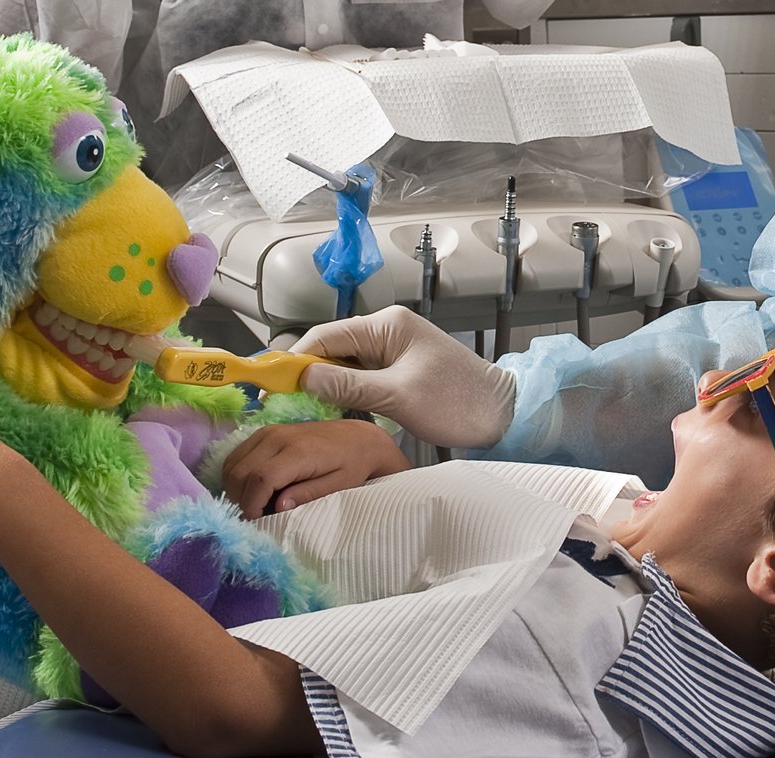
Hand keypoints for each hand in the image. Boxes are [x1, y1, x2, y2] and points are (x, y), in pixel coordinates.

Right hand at [221, 419, 409, 517]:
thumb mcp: (339, 486)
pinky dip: (237, 476)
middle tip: (255, 517)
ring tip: (255, 504)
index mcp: (299, 452)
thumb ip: (308, 495)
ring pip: (232, 464)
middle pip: (240, 472)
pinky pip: (236, 456)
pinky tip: (253, 489)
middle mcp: (278, 437)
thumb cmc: (352, 465)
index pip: (260, 479)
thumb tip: (277, 507)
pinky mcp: (263, 432)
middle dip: (241, 500)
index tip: (256, 522)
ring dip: (236, 489)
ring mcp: (268, 432)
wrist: (358, 437)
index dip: (252, 504)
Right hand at [292, 305, 516, 448]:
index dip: (296, 361)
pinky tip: (331, 412)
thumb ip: (349, 386)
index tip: (273, 388)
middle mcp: (386, 331)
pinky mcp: (397, 371)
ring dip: (324, 387)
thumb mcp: (398, 396)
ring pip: (343, 366)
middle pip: (331, 350)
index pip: (326, 337)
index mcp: (386, 326)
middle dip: (306, 376)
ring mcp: (392, 351)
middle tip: (283, 406)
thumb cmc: (457, 402)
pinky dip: (343, 394)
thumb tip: (304, 378)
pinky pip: (359, 378)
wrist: (501, 415)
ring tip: (302, 412)